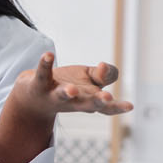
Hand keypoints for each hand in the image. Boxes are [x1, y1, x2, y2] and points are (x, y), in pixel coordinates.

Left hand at [10, 52, 131, 118]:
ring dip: (67, 93)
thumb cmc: (68, 87)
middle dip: (98, 102)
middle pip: (88, 104)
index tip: (129, 106)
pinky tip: (49, 54)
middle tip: (107, 99)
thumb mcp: (91, 80)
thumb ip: (105, 75)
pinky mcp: (39, 84)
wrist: (33, 98)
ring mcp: (55, 94)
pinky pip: (43, 73)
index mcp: (89, 101)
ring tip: (71, 89)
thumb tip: (104, 67)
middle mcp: (74, 101)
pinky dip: (45, 64)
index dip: (118, 107)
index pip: (107, 107)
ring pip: (62, 95)